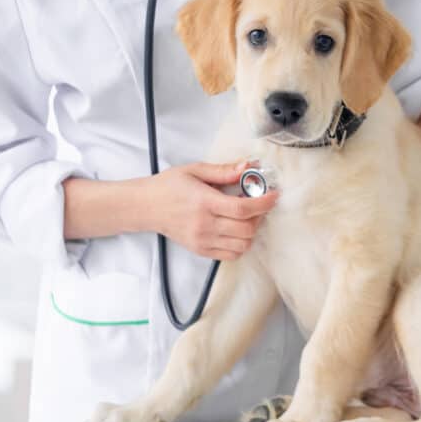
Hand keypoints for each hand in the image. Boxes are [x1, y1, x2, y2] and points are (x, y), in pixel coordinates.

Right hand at [143, 161, 278, 259]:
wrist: (146, 207)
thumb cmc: (170, 186)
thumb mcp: (195, 170)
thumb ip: (224, 170)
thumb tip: (248, 166)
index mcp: (204, 202)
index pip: (242, 208)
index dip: (264, 203)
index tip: (273, 195)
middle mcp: (204, 225)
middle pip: (246, 229)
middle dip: (260, 215)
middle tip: (258, 203)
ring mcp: (203, 241)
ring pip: (242, 245)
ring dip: (252, 231)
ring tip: (247, 216)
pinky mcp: (201, 250)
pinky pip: (231, 255)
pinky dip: (241, 244)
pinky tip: (236, 229)